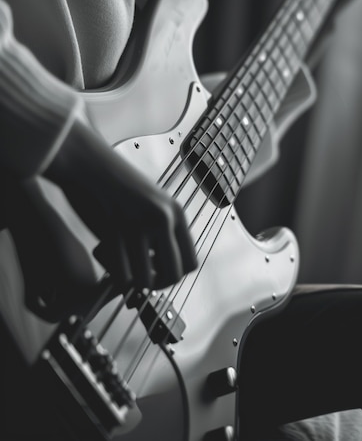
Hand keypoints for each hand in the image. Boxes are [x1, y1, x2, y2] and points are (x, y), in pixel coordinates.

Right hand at [45, 119, 196, 293]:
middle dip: (156, 284)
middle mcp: (164, 218)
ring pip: (146, 280)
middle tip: (137, 274)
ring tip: (115, 259)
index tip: (156, 270)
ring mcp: (140, 224)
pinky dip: (112, 274)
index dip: (173, 273)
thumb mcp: (150, 202)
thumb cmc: (113, 182)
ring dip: (130, 281)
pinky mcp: (115, 230)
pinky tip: (101, 250)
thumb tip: (161, 271)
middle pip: (174, 276)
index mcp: (176, 211)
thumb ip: (161, 231)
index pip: (191, 262)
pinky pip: (121, 275)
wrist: (86, 160)